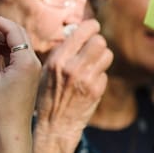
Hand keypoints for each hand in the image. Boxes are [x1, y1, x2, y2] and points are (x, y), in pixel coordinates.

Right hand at [0, 14, 40, 131]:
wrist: (14, 127)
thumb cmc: (0, 105)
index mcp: (25, 60)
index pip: (13, 30)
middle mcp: (34, 60)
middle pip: (20, 32)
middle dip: (2, 25)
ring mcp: (34, 66)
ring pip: (21, 41)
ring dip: (5, 35)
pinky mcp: (32, 72)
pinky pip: (21, 52)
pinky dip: (9, 46)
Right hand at [33, 20, 112, 152]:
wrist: (54, 126)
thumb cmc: (48, 95)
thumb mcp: (46, 70)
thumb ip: (62, 52)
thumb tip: (77, 33)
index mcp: (58, 60)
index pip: (84, 32)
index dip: (92, 27)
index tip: (93, 27)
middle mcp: (73, 68)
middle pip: (100, 41)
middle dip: (98, 42)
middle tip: (93, 48)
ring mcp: (87, 80)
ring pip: (107, 55)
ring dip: (101, 58)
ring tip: (91, 66)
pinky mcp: (97, 91)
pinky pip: (104, 74)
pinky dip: (99, 77)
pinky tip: (88, 84)